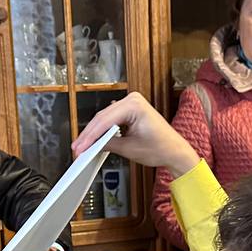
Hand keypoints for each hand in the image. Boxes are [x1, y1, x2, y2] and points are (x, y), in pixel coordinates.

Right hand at [71, 92, 200, 176]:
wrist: (175, 151)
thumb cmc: (161, 147)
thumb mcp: (130, 149)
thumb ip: (108, 144)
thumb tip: (91, 145)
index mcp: (134, 105)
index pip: (105, 121)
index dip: (89, 136)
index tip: (79, 147)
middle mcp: (132, 100)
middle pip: (102, 118)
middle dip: (89, 135)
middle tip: (77, 148)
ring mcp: (131, 103)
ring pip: (104, 118)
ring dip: (94, 132)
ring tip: (82, 145)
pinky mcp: (130, 110)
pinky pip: (111, 118)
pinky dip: (102, 129)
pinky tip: (93, 139)